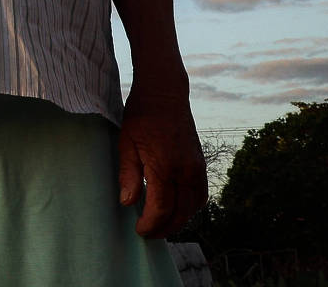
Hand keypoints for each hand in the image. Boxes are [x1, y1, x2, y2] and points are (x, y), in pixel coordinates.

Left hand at [116, 80, 205, 237]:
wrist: (165, 94)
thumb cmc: (140, 116)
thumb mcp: (126, 143)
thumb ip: (128, 175)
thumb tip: (128, 203)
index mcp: (163, 166)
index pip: (161, 208)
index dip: (150, 224)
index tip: (138, 230)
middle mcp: (185, 171)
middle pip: (180, 213)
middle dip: (164, 228)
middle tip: (148, 233)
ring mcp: (196, 167)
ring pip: (194, 207)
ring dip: (179, 221)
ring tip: (161, 225)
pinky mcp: (200, 164)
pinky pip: (200, 195)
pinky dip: (191, 208)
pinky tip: (178, 209)